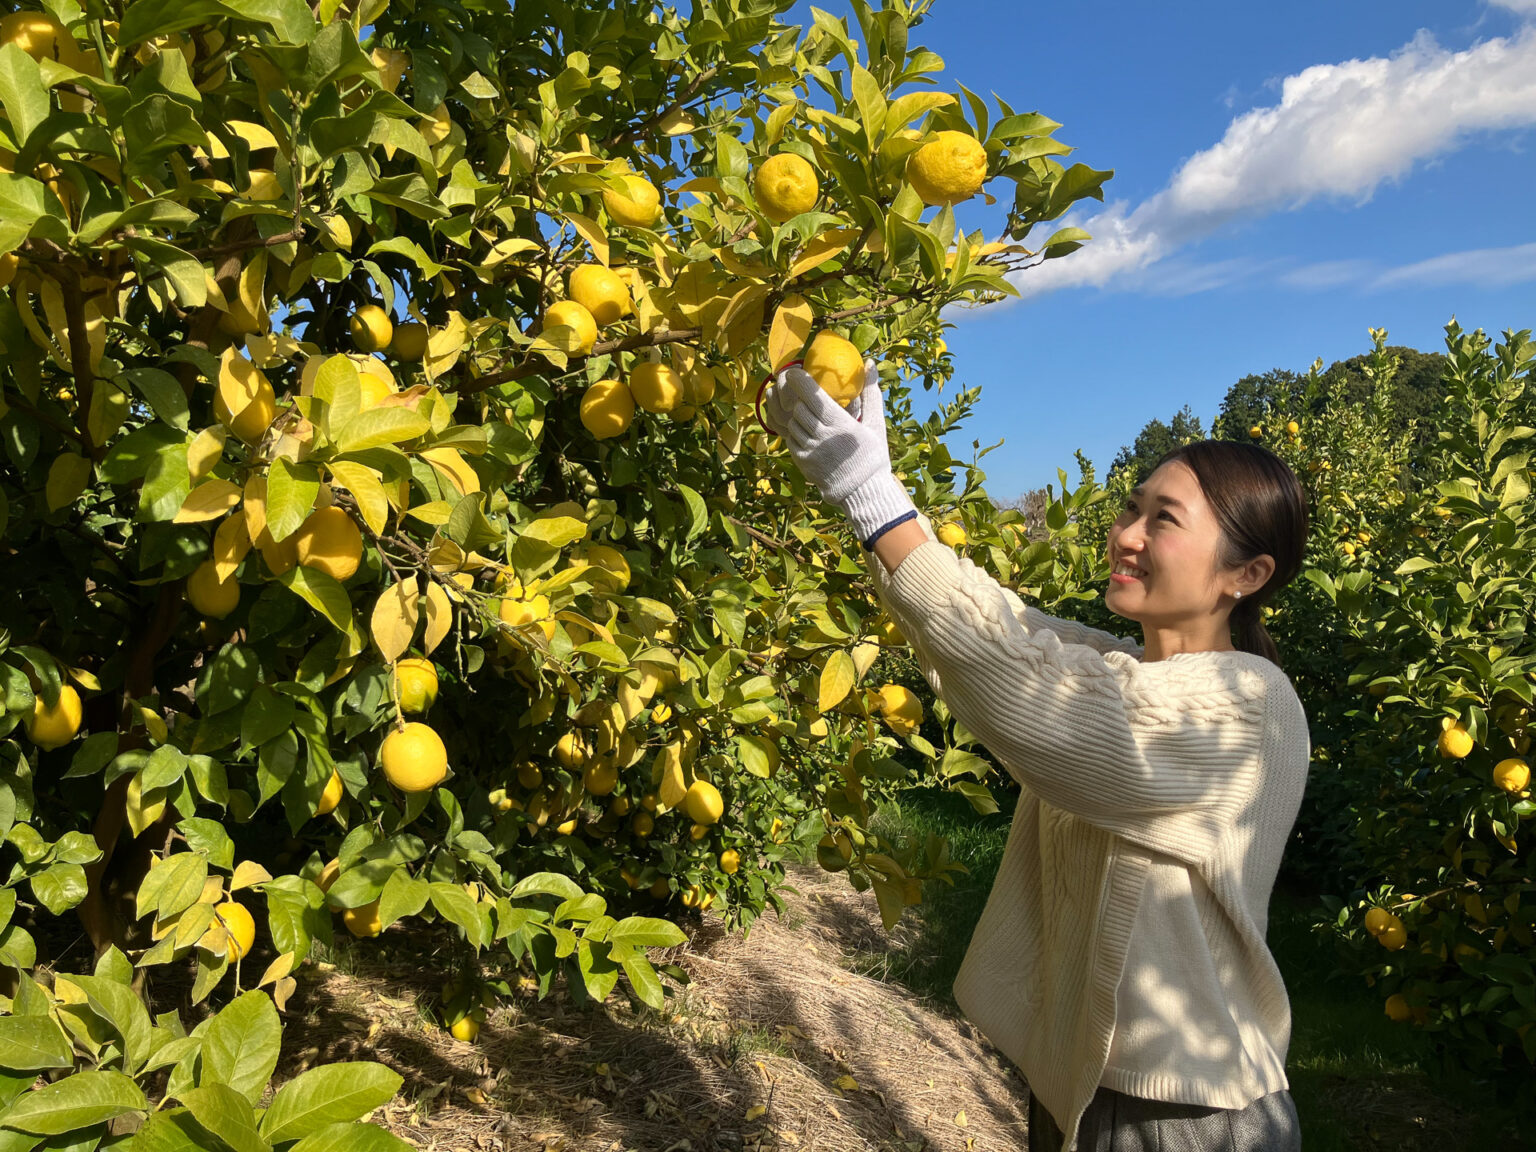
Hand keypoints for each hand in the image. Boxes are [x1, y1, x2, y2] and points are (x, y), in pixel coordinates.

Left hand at [763, 358, 914, 543]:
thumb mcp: (876, 424)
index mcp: (840, 424)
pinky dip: (793, 430)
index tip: (794, 371)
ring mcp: (810, 450)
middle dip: (795, 395)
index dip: (798, 380)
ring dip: (794, 413)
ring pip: (791, 422)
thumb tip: (870, 363)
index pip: (812, 396)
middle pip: (797, 407)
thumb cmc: (872, 455)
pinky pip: (789, 438)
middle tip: (795, 387)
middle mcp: (822, 436)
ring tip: (799, 407)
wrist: (862, 492)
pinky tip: (801, 426)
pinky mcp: (802, 461)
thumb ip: (871, 393)